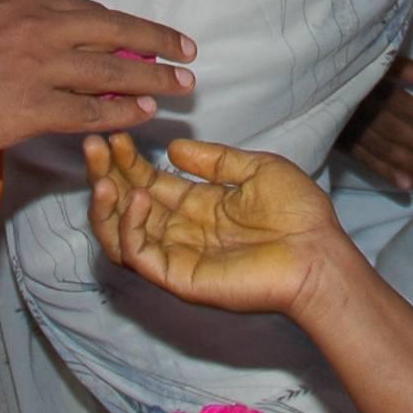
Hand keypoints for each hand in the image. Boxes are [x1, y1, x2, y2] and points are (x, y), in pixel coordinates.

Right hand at [0, 0, 194, 157]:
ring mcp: (37, 67)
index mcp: (21, 1)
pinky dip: (121, 113)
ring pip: (111, 71)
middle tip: (187, 52)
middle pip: (114, 32)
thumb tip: (37, 33)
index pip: (89, 11)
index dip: (125, 25)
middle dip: (156, 42)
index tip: (149, 33)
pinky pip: (89, 111)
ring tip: (181, 88)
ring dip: (153, 79)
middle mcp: (36, 26)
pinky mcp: (31, 108)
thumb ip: (10, 25)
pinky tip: (142, 116)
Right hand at [85, 133, 349, 319]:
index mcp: (198, 206)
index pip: (148, 182)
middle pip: (127, 205)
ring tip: (105, 175)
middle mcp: (181, 231)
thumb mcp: (254, 169)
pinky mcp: (180, 277)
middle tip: (95, 145)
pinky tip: (136, 197)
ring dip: (106, 205)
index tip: (115, 135)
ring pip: (121, 235)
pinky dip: (129, 227)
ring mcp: (178, 256)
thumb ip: (214, 160)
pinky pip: (140, 256)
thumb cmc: (297, 213)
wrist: (318, 252)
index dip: (128, 161)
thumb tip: (172, 149)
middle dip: (107, 175)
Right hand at [339, 60, 412, 190]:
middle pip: (391, 126)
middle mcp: (356, 105)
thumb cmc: (347, 69)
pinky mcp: (337, 142)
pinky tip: (405, 186)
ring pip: (379, 146)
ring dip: (406, 163)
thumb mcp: (375, 59)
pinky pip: (363, 160)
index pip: (397, 100)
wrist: (302, 82)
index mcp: (367, 81)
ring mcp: (345, 125)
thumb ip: (407, 69)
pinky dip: (385, 173)